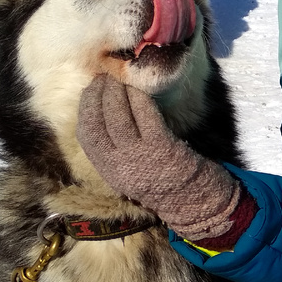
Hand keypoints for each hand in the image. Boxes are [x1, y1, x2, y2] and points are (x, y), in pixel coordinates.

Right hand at [76, 75, 240, 239]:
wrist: (196, 203)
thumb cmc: (163, 183)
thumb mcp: (129, 173)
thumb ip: (115, 151)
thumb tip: (104, 113)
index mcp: (108, 172)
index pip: (85, 135)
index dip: (85, 108)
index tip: (90, 90)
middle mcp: (119, 166)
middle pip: (97, 122)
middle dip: (97, 95)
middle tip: (104, 78)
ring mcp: (140, 156)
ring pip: (119, 116)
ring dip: (117, 92)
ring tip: (120, 80)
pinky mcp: (162, 147)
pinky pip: (145, 115)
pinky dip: (140, 98)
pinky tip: (139, 89)